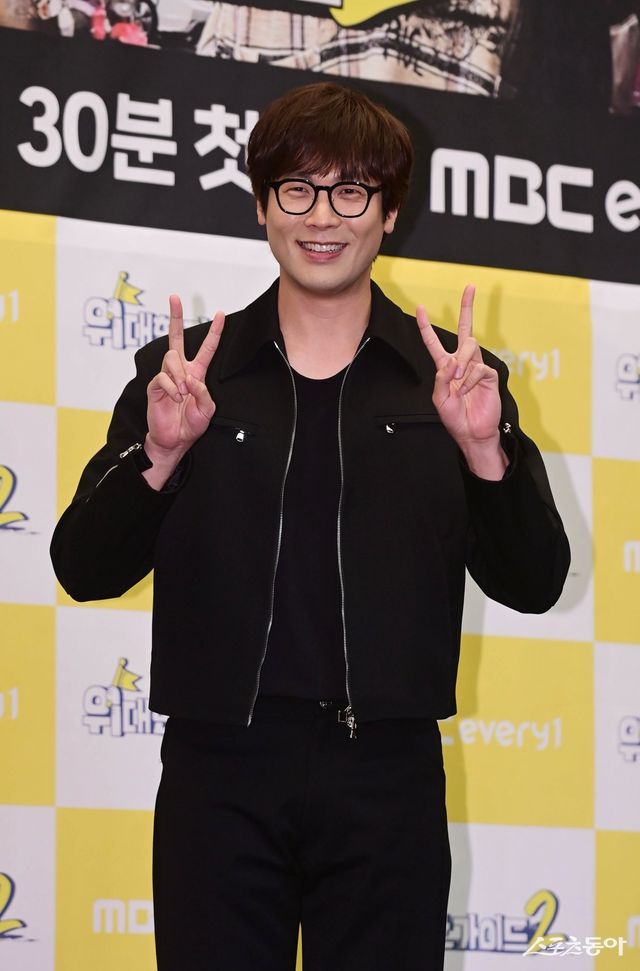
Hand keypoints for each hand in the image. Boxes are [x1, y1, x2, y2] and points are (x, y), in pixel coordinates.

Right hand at [143, 295, 224, 487]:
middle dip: (175, 317)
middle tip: (174, 297)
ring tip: (183, 393)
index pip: (206, 348)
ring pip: (171, 358)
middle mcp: (180, 370)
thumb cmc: (190, 425)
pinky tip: (175, 398)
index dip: (214, 332)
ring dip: (179, 375)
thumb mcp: (207, 410)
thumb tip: (191, 380)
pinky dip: (172, 388)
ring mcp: (166, 376)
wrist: (173, 440)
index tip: (220, 313)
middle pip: (177, 337)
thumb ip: (203, 393)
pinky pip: (163, 377)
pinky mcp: (155, 385)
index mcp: (196, 373)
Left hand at [416, 285, 506, 478]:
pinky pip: (478, 367)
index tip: (419, 308)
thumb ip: (441, 379)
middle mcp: (462, 363)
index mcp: (446, 367)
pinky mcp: (489, 375)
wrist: (473, 433)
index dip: (425, 326)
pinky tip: (467, 390)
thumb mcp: (439, 399)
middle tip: (470, 287)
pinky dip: (470, 379)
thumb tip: (452, 361)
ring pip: (469, 347)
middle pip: (464, 329)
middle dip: (467, 307)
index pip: (434, 342)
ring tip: (458, 383)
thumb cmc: (455, 418)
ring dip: (461, 363)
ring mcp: (476, 367)